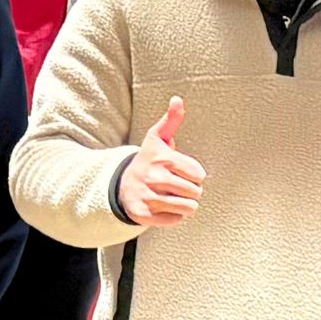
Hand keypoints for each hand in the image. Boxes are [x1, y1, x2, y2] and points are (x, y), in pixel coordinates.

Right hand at [119, 96, 205, 227]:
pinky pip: (175, 220)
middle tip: (178, 185)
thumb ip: (171, 120)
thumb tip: (177, 99)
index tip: (182, 172)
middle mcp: (154, 178)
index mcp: (162, 159)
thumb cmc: (147, 161)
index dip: (195, 175)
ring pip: (188, 208)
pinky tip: (164, 207)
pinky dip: (173, 216)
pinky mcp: (144, 215)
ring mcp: (148, 197)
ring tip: (173, 196)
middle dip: (191, 190)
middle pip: (196, 192)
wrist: (121, 184)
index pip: (199, 174)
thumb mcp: (157, 139)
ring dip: (185, 204)